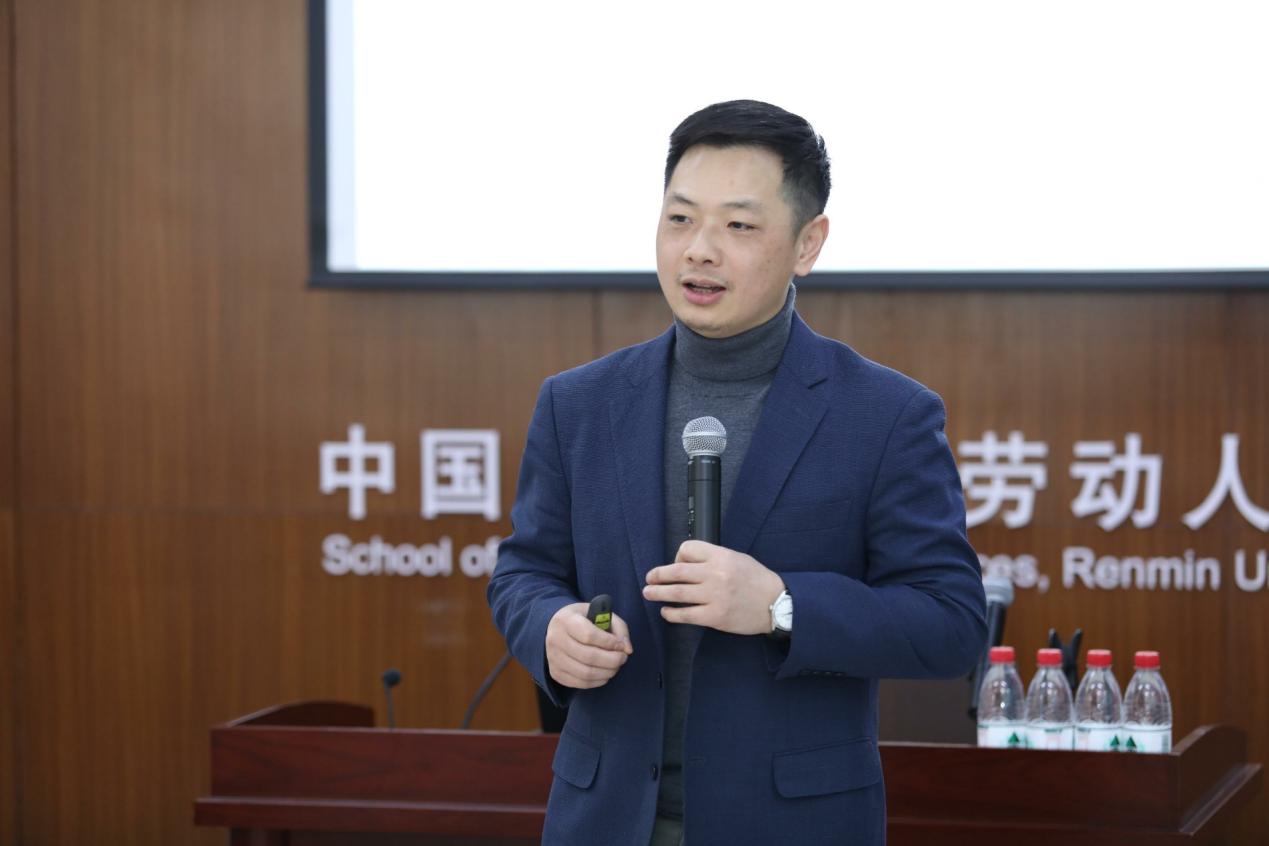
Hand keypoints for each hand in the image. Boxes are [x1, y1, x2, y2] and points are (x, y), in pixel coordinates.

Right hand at [545, 602, 632, 688]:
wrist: (558, 628)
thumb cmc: (584, 620)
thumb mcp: (601, 614)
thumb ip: (619, 628)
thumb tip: (627, 649)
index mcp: (566, 620)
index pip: (589, 635)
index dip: (609, 643)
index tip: (621, 645)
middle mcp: (555, 639)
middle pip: (588, 657)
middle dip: (612, 660)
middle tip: (623, 658)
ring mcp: (553, 658)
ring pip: (585, 673)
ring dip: (606, 673)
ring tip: (615, 667)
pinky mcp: (555, 673)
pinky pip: (579, 683)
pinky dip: (597, 682)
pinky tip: (604, 674)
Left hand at [643, 540, 784, 634]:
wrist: (776, 604)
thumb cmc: (755, 580)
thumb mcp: (736, 558)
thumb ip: (713, 558)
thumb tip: (685, 563)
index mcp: (721, 556)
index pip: (687, 549)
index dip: (677, 556)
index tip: (677, 564)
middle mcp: (716, 574)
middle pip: (676, 571)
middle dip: (658, 575)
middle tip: (649, 578)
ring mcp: (714, 596)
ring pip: (677, 593)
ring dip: (658, 593)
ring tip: (648, 593)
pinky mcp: (715, 616)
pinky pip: (686, 614)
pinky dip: (672, 613)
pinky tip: (666, 612)